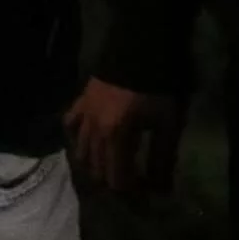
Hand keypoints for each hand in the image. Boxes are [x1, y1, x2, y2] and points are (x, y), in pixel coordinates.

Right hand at [64, 78, 185, 196]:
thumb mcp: (167, 123)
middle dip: (114, 179)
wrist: (141, 48)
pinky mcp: (81, 100)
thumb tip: (161, 191)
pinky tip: (90, 141)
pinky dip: (78, 138)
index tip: (143, 190)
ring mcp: (84, 115)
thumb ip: (162, 158)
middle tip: (131, 178)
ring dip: (96, 164)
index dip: (130, 190)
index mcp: (116, 137)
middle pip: (98, 169)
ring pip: (82, 152)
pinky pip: (71, 125)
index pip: (116, 178)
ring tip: (113, 164)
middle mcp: (94, 131)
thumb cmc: (158, 88)